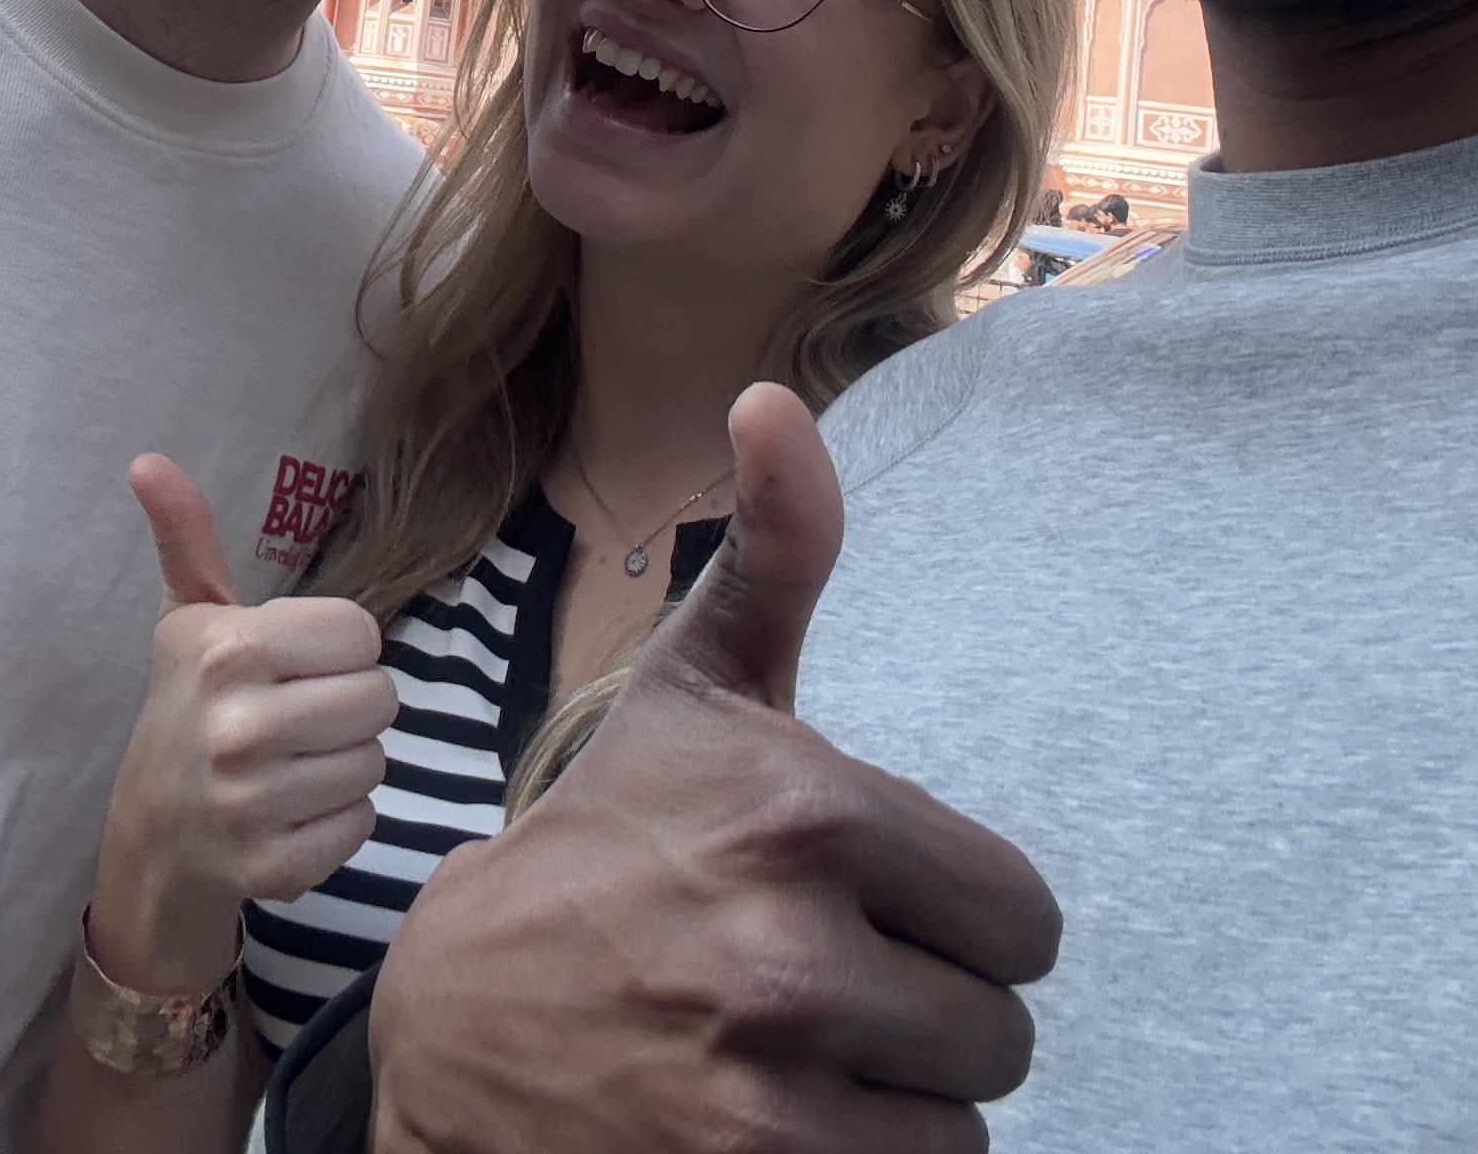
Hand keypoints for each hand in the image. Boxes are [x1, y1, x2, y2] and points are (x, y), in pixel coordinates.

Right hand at [86, 452, 396, 989]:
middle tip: (299, 715)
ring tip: (295, 762)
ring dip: (346, 763)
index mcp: (229, 650)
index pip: (362, 635)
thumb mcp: (188, 618)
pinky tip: (294, 810)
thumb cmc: (188, 705)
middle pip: (380, 699)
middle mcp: (239, 725)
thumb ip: (186, 537)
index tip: (294, 664)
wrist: (153, 831)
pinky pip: (361, 824)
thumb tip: (149, 460)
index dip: (338, 648)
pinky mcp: (272, 867)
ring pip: (376, 764)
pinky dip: (339, 820)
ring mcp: (254, 804)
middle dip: (348, 705)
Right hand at [368, 384, 1059, 1152]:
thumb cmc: (603, 844)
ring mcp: (770, 1086)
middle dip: (933, 1018)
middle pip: (1002, 1028)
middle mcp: (795, 949)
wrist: (453, 1027)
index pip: (1023, 917)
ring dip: (900, 1104)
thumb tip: (777, 396)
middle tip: (830, 993)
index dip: (961, 923)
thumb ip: (775, 556)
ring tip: (801, 1056)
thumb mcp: (689, 691)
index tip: (876, 910)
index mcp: (809, 809)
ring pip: (963, 1123)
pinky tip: (778, 1122)